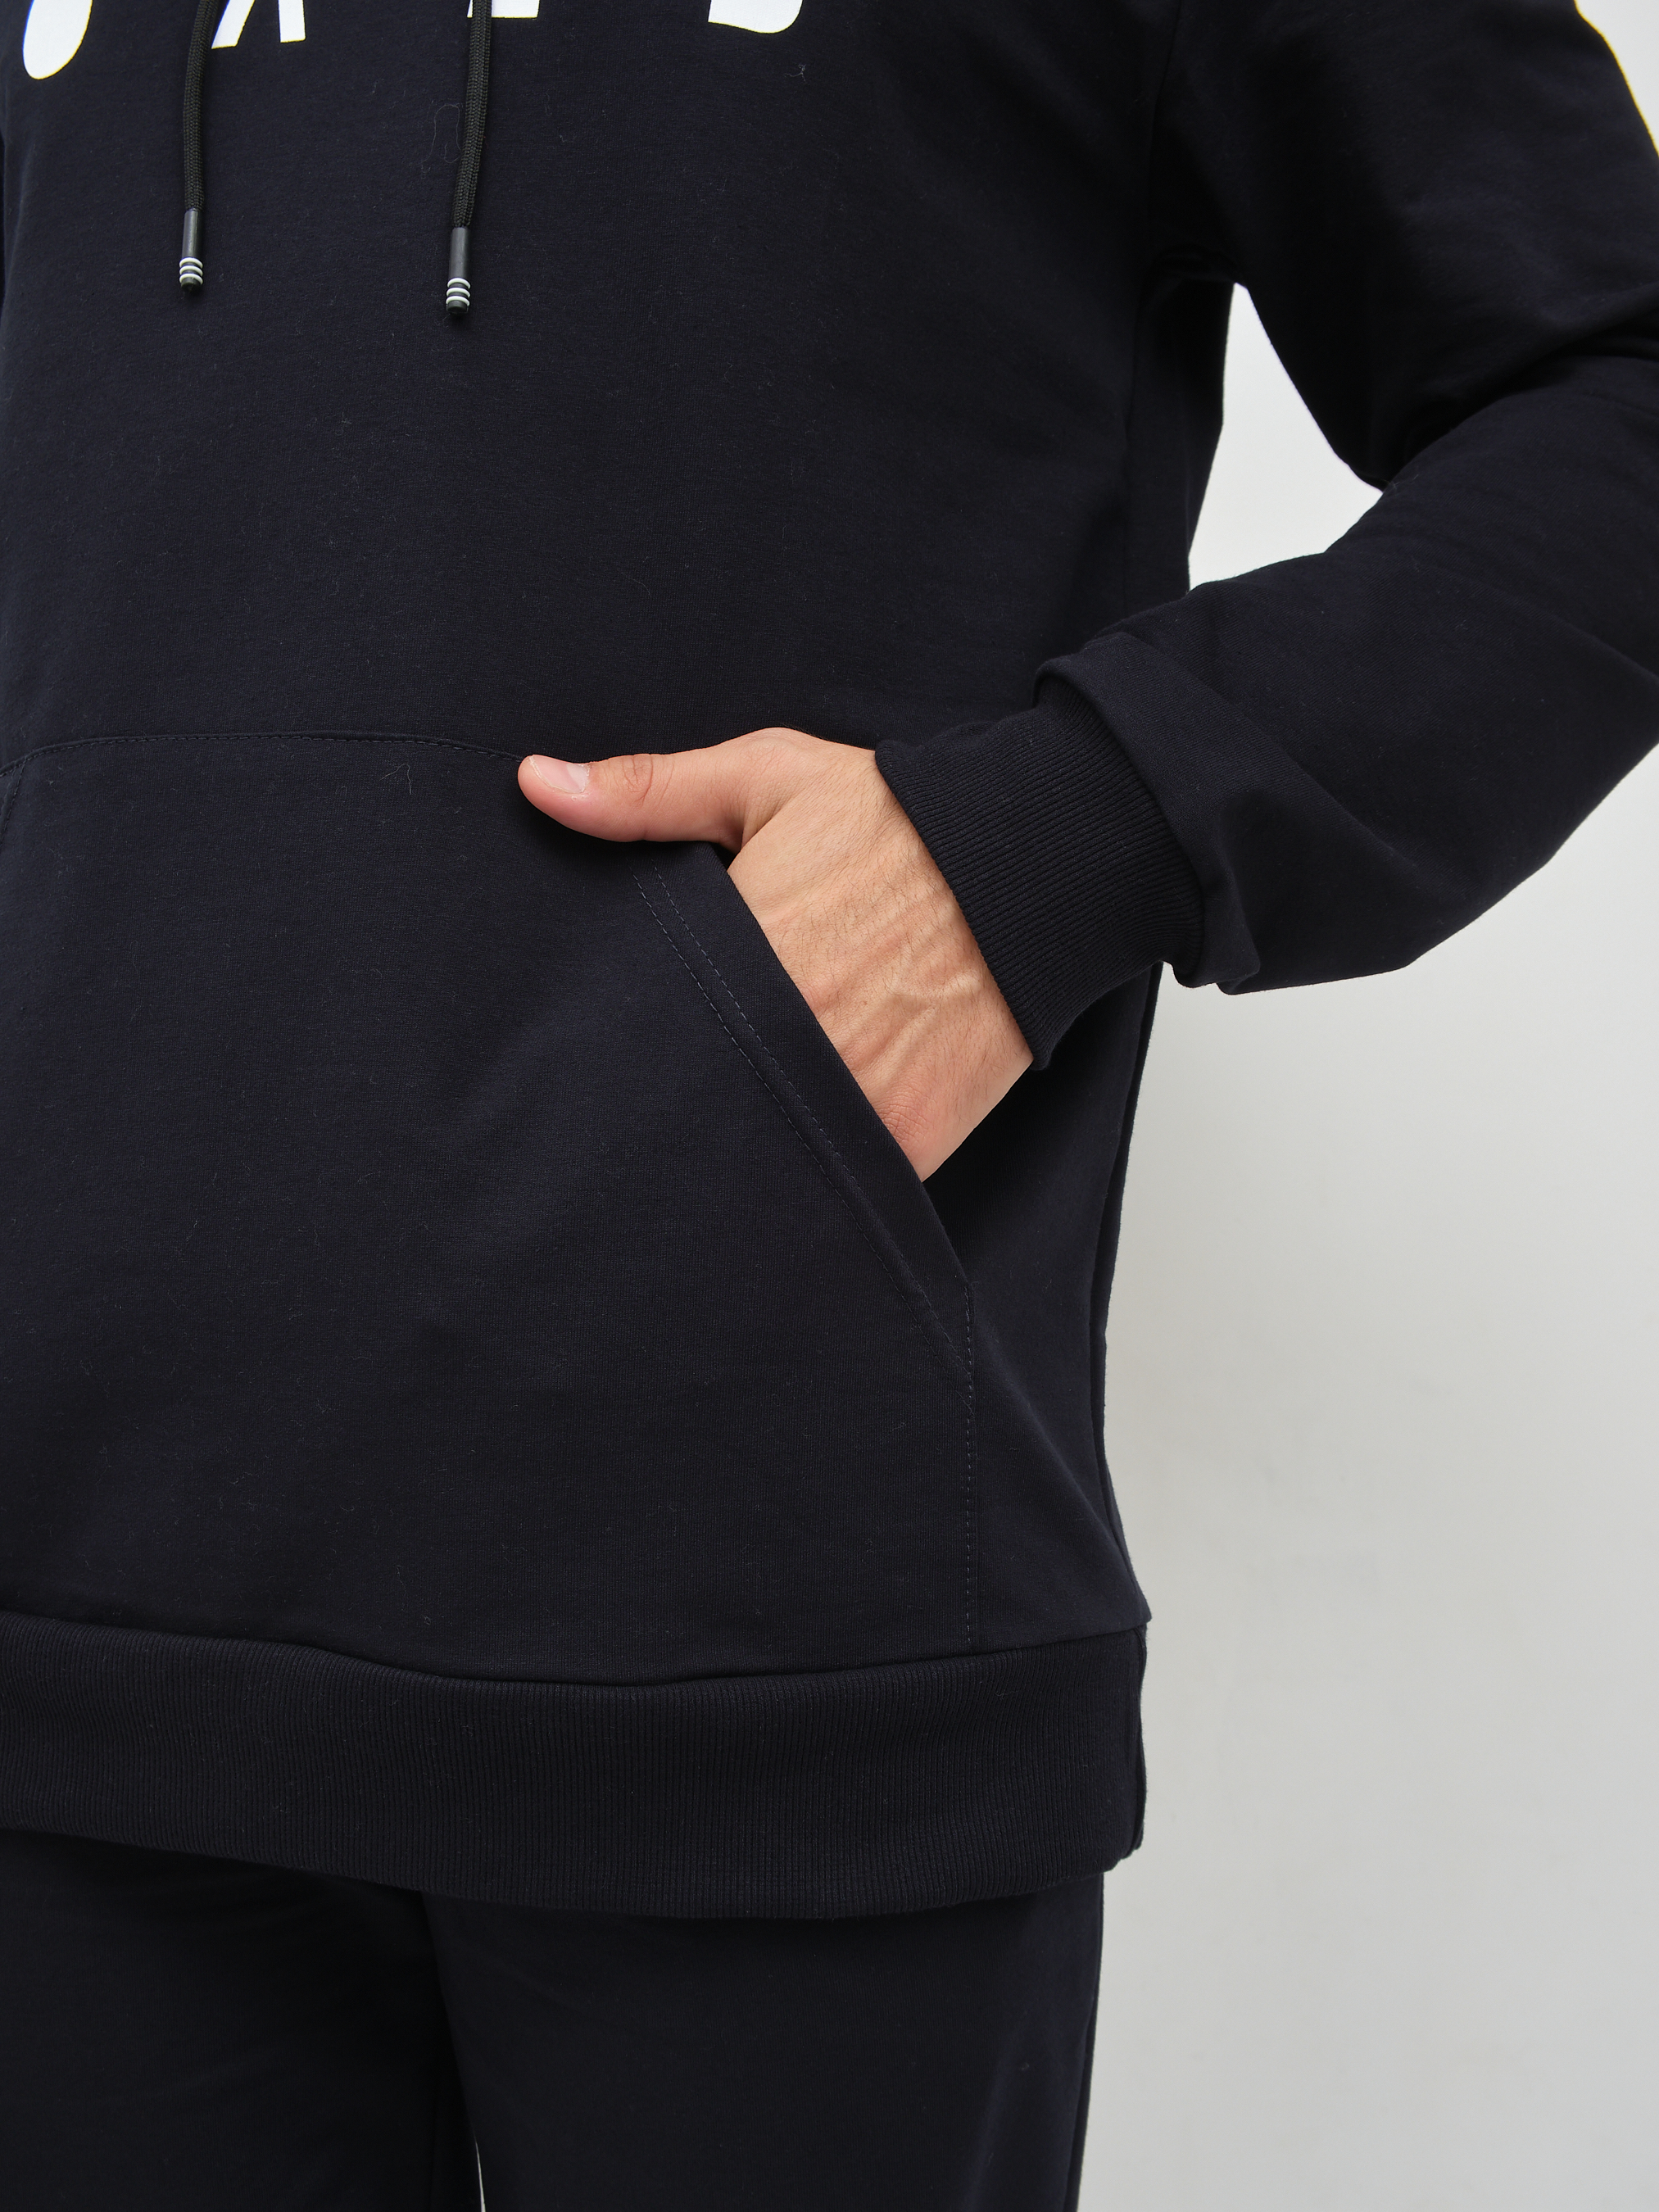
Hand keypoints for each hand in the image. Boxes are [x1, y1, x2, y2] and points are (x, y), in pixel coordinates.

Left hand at [519, 730, 1031, 1179]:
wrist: (1034, 864)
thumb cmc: (896, 818)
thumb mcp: (765, 779)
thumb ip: (645, 793)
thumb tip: (536, 785)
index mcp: (742, 952)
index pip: (645, 1027)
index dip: (620, 1044)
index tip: (597, 1053)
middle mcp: (794, 1036)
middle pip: (693, 1101)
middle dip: (669, 1101)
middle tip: (644, 1103)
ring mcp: (851, 1099)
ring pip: (758, 1150)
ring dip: (732, 1142)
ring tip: (714, 1128)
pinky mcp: (905, 1144)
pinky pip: (832, 1182)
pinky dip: (807, 1171)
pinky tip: (784, 1145)